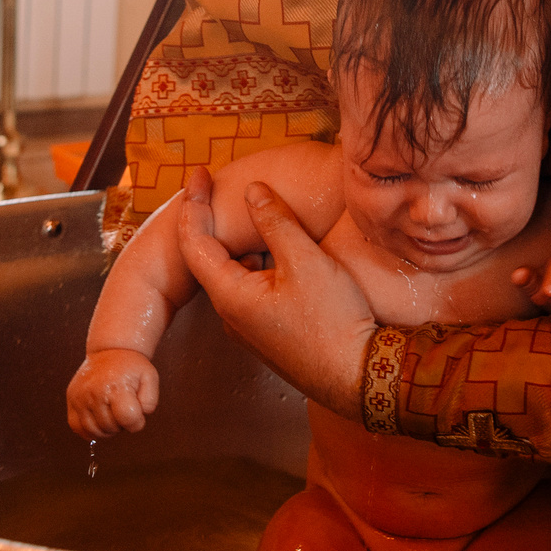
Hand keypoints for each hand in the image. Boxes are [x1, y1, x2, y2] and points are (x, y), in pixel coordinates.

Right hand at [67, 347, 158, 436]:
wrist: (110, 351)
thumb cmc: (131, 367)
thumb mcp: (149, 378)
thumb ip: (150, 401)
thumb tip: (139, 416)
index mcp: (116, 387)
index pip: (128, 419)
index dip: (137, 422)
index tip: (138, 412)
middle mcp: (95, 392)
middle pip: (111, 427)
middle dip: (121, 424)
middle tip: (123, 408)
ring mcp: (80, 397)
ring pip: (94, 431)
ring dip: (107, 428)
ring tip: (112, 412)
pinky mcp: (71, 399)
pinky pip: (77, 427)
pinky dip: (89, 430)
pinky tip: (99, 419)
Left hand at [173, 166, 374, 418]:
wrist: (358, 377)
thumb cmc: (333, 321)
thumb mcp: (305, 261)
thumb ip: (275, 222)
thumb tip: (253, 191)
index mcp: (230, 295)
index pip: (193, 241)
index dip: (193, 203)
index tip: (200, 174)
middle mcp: (231, 314)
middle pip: (210, 257)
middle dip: (217, 220)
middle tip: (227, 188)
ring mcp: (248, 327)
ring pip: (234, 273)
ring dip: (245, 242)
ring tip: (265, 217)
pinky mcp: (267, 333)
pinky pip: (252, 289)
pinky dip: (259, 263)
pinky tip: (283, 253)